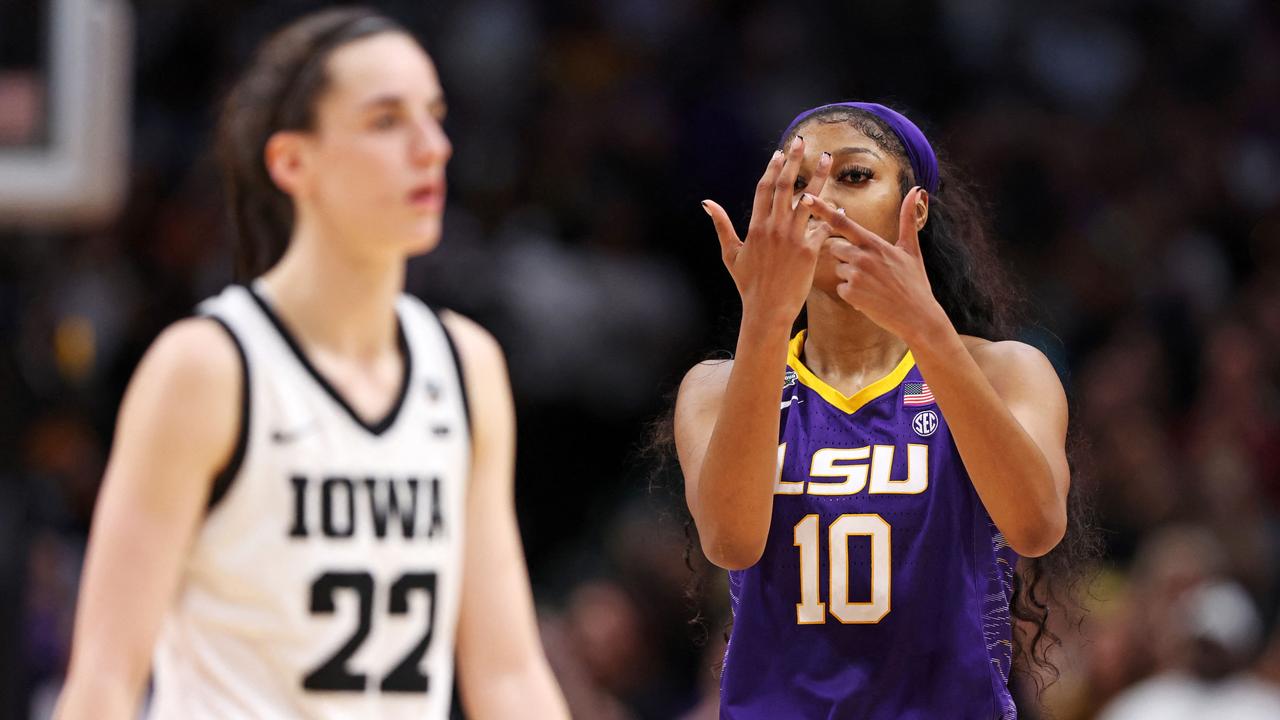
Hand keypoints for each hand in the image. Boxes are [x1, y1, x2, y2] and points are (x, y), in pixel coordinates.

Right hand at [703, 136, 831, 324]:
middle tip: (801, 141)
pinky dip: (832, 214)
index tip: (779, 153)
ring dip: (819, 177)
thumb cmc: (748, 284)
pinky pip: (823, 226)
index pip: (764, 189)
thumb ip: (721, 225)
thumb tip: (706, 203)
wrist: (767, 309)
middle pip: (785, 186)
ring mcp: (792, 238)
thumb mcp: (730, 253)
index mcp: (756, 227)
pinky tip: (840, 204)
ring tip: (828, 159)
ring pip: (808, 200)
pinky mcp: (809, 251)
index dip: (772, 168)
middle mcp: (774, 228)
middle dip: (793, 161)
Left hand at [800, 186, 949, 343]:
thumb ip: (907, 219)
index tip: (805, 197)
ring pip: (838, 268)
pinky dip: (852, 293)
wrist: (917, 316)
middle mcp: (862, 256)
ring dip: (850, 276)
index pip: (842, 222)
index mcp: (874, 242)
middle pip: (835, 247)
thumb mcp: (911, 249)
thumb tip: (917, 190)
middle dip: (845, 256)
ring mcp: (855, 275)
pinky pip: (840, 288)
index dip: (822, 209)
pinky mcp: (851, 293)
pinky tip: (869, 298)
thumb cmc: (915, 282)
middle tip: (868, 269)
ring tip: (872, 285)